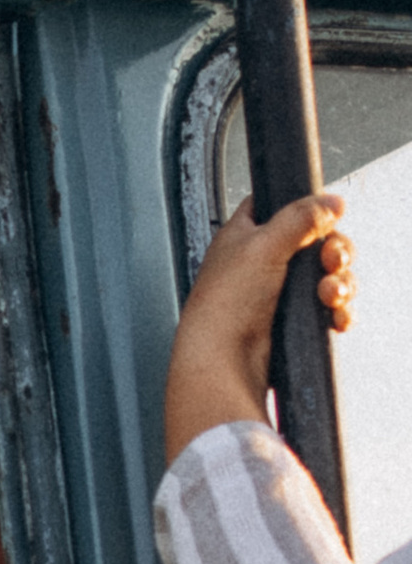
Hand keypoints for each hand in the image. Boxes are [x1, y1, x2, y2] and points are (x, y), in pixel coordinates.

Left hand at [165, 189, 350, 456]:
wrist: (223, 362)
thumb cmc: (226, 305)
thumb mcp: (263, 244)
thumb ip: (300, 217)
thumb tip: (332, 201)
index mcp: (244, 237)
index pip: (277, 207)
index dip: (302, 207)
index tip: (322, 216)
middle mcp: (261, 263)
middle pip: (315, 242)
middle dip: (334, 251)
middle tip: (331, 260)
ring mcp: (278, 294)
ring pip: (327, 276)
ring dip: (339, 283)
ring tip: (330, 294)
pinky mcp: (292, 322)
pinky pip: (329, 309)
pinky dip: (338, 311)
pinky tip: (336, 316)